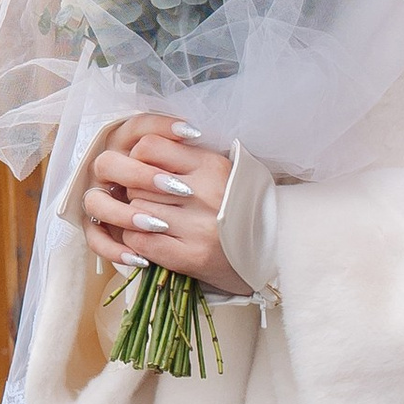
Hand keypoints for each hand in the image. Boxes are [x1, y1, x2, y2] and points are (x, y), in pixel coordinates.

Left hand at [81, 115, 246, 295]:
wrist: (268, 250)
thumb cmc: (235, 206)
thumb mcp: (218, 170)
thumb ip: (183, 156)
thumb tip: (136, 148)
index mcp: (212, 166)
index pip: (150, 146)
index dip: (140, 159)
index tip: (147, 170)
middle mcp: (206, 194)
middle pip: (138, 182)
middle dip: (137, 190)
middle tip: (153, 199)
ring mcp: (198, 227)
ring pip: (136, 211)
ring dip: (138, 216)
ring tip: (156, 219)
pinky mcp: (190, 256)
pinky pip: (140, 240)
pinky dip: (137, 239)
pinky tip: (151, 236)